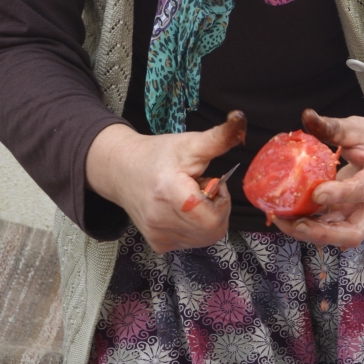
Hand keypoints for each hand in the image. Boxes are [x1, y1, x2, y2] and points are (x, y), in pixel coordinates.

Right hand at [85, 111, 246, 252]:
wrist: (122, 169)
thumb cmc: (159, 155)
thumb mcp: (190, 143)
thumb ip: (219, 137)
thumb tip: (241, 119)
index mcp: (170, 194)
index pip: (213, 218)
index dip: (221, 201)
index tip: (212, 183)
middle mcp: (160, 220)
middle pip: (212, 231)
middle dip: (216, 210)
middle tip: (203, 190)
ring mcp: (158, 236)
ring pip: (204, 239)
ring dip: (206, 220)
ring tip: (191, 199)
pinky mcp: (157, 244)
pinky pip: (191, 242)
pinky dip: (195, 229)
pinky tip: (182, 211)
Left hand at [271, 108, 363, 248]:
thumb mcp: (362, 128)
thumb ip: (334, 127)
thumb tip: (306, 116)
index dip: (341, 194)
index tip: (316, 192)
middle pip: (355, 232)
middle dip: (323, 234)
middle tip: (296, 223)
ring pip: (342, 237)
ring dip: (311, 234)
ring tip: (284, 221)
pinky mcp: (352, 217)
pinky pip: (333, 230)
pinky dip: (311, 229)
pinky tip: (289, 220)